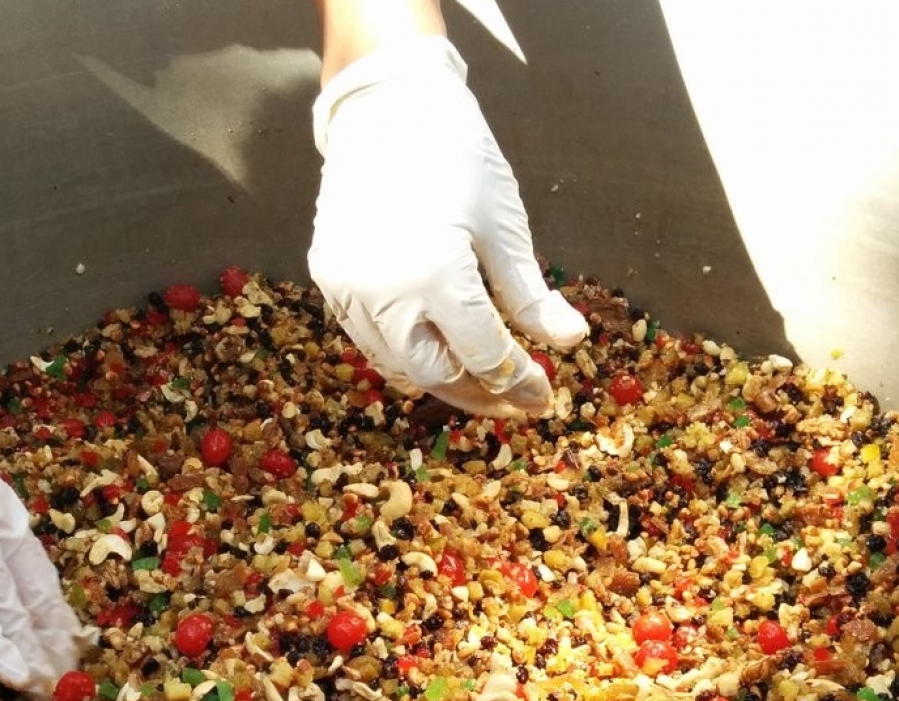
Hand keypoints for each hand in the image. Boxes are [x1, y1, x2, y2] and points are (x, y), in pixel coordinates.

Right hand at [308, 36, 588, 418]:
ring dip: (439, 375)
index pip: (484, 355)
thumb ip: (530, 294)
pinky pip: (367, 337)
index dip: (518, 382)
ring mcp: (348, 289)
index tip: (542, 397)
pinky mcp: (328, 279)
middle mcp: (385, 294)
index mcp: (437, 277)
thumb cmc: (457, 155)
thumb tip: (570, 341)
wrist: (384, 106)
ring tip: (476, 373)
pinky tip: (432, 341)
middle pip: (436, 375)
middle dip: (478, 393)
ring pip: (396, 364)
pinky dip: (402, 350)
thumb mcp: (504, 226)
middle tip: (512, 397)